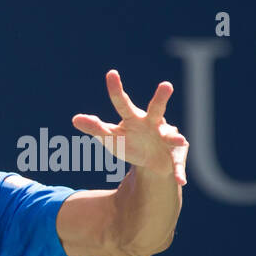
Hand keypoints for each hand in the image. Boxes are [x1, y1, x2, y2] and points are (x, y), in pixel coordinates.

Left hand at [72, 70, 188, 184]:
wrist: (152, 161)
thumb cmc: (129, 143)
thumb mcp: (110, 138)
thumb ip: (95, 128)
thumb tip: (75, 118)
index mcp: (134, 118)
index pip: (122, 103)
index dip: (115, 90)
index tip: (111, 73)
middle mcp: (153, 124)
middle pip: (156, 109)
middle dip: (160, 99)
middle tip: (165, 85)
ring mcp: (167, 138)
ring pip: (172, 135)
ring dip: (174, 137)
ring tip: (177, 139)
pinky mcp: (176, 156)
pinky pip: (177, 165)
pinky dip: (179, 172)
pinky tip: (181, 182)